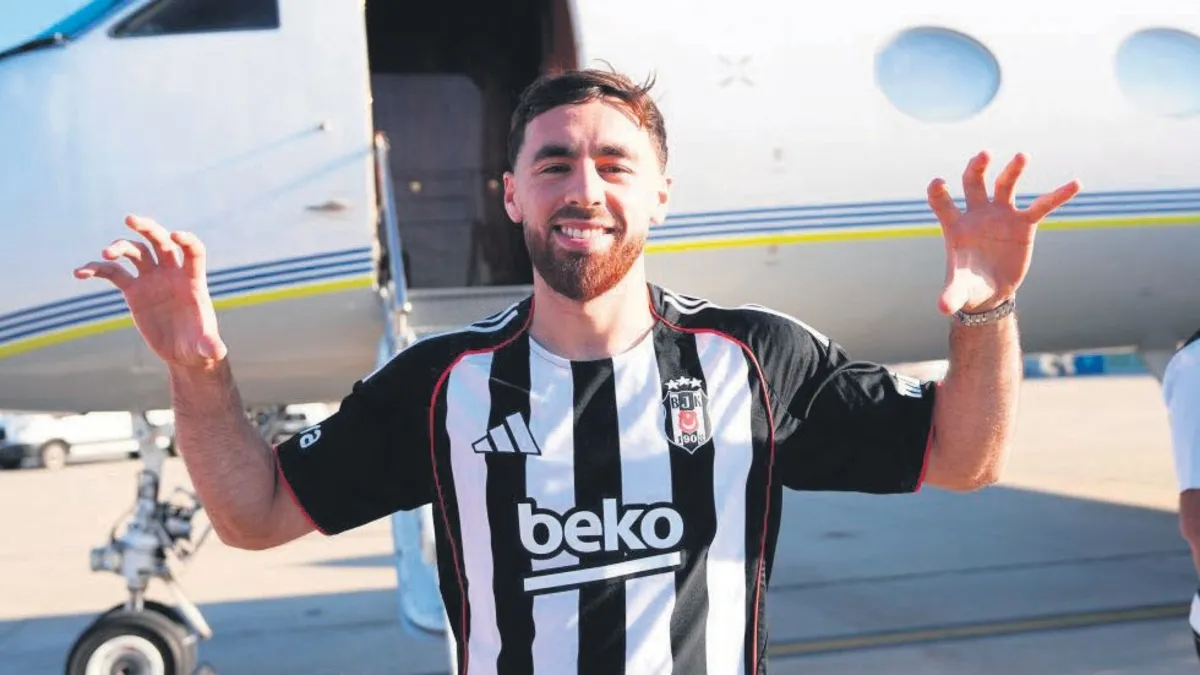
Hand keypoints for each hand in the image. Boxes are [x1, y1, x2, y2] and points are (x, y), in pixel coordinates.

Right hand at [73, 215, 226, 368]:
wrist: (183, 352)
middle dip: (147, 228)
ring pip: (135, 252)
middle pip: (160, 241)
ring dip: (120, 248)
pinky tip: (80, 272)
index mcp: (192, 280)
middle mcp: (171, 274)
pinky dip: (97, 269)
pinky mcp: (133, 290)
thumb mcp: (205, 348)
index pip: (192, 251)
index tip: (175, 236)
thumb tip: (217, 352)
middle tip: (130, 219)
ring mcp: (151, 279)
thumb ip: (211, 346)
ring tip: (105, 254)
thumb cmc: (199, 346)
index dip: (186, 240)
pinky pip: (113, 273)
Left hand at [927, 152, 1080, 314]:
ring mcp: (1001, 215)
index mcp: (955, 226)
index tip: (938, 182)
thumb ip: (950, 296)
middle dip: (977, 168)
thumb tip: (941, 309)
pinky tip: (1075, 183)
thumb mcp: (960, 291)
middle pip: (974, 182)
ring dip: (1012, 170)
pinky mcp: (1023, 223)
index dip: (938, 192)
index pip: (942, 202)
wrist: (991, 291)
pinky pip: (1042, 206)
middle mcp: (977, 214)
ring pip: (1005, 185)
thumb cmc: (969, 286)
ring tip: (1021, 156)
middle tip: (984, 154)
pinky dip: (1057, 196)